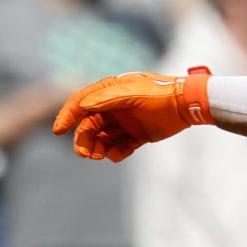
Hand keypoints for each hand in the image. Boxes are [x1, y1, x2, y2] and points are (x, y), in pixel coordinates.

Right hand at [51, 69, 212, 161]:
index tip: (58, 130)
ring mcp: (124, 122)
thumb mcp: (132, 94)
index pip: (80, 103)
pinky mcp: (136, 136)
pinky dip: (115, 153)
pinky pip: (119, 147)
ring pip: (102, 139)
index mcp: (109, 91)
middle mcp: (113, 107)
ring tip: (101, 155)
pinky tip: (119, 153)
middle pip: (88, 125)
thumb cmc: (159, 93)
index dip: (67, 115)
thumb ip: (107, 98)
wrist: (187, 105)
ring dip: (97, 148)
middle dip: (84, 140)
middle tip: (86, 154)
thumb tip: (83, 105)